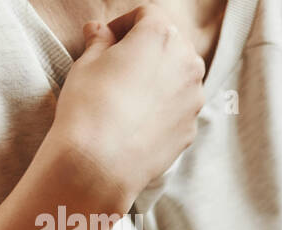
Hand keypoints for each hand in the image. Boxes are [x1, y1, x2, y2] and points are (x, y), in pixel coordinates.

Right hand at [41, 4, 206, 208]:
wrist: (101, 162)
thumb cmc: (90, 105)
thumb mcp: (86, 63)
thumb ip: (99, 41)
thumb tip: (99, 30)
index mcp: (162, 36)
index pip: (149, 14)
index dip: (125, 23)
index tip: (107, 38)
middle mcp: (188, 64)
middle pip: (171, 44)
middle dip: (147, 49)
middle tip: (117, 64)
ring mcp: (195, 98)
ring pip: (178, 77)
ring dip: (158, 78)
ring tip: (127, 95)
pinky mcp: (192, 127)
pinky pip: (178, 107)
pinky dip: (162, 107)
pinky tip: (136, 120)